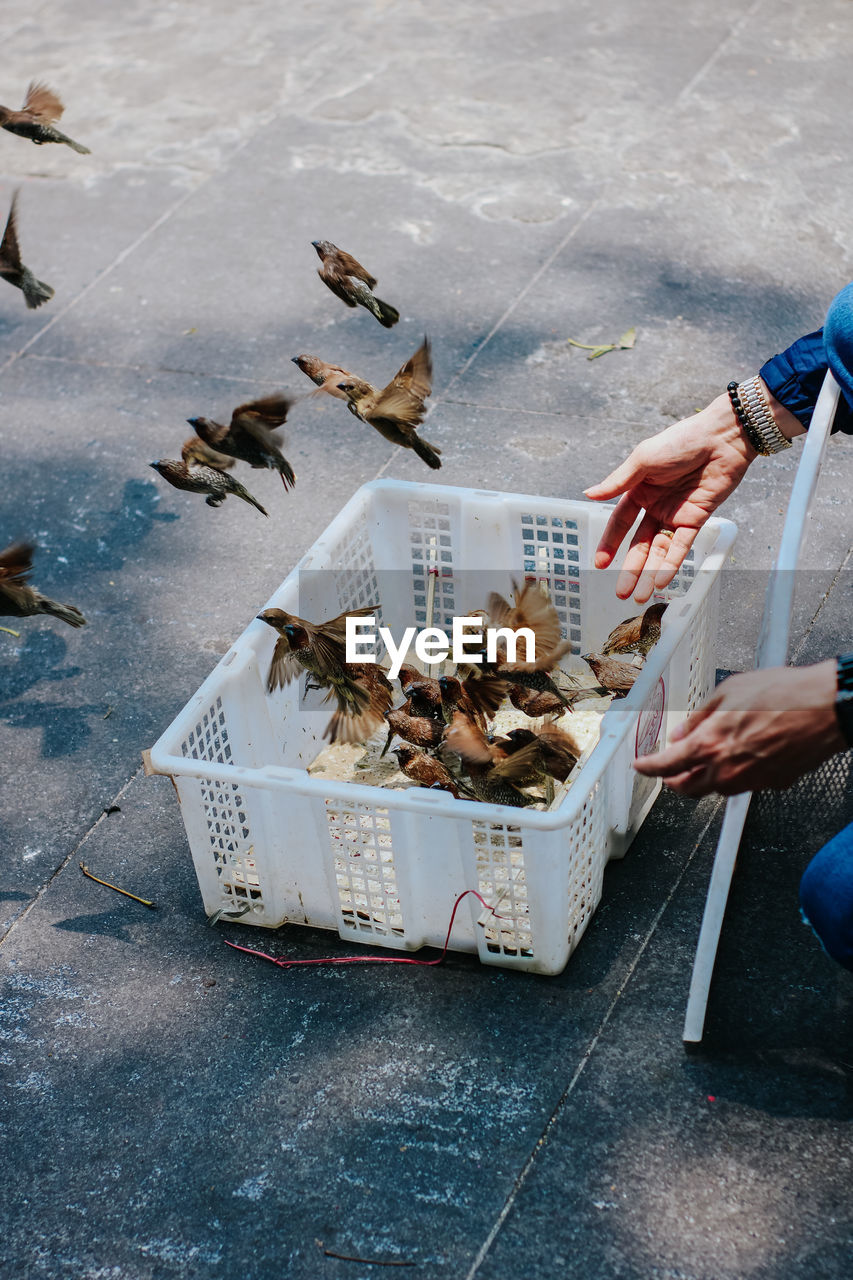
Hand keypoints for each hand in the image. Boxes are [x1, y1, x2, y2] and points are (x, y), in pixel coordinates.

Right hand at [584, 395, 755, 601]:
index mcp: (639, 490)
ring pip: (659, 551)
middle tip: (621, 592)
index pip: (619, 523)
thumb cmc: (681, 441)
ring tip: (639, 596)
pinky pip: (682, 547)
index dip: (609, 544)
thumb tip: (588, 495)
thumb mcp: (643, 459)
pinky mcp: (697, 519)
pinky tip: (661, 581)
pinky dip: (671, 564)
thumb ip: (618, 482)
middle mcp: (655, 506)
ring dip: (649, 573)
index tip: (599, 564)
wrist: (721, 438)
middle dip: (630, 569)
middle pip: (639, 544)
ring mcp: (676, 515)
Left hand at [633, 661, 845, 795]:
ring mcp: (751, 781)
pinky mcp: (773, 785)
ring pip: (717, 789)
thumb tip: (681, 733)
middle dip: (674, 780)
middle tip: (670, 770)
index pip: (666, 767)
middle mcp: (727, 771)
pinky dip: (737, 772)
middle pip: (688, 789)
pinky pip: (746, 783)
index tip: (640, 766)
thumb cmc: (782, 694)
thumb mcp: (728, 692)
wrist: (826, 708)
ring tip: (709, 757)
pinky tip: (745, 752)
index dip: (648, 768)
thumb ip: (699, 717)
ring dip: (706, 777)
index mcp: (709, 746)